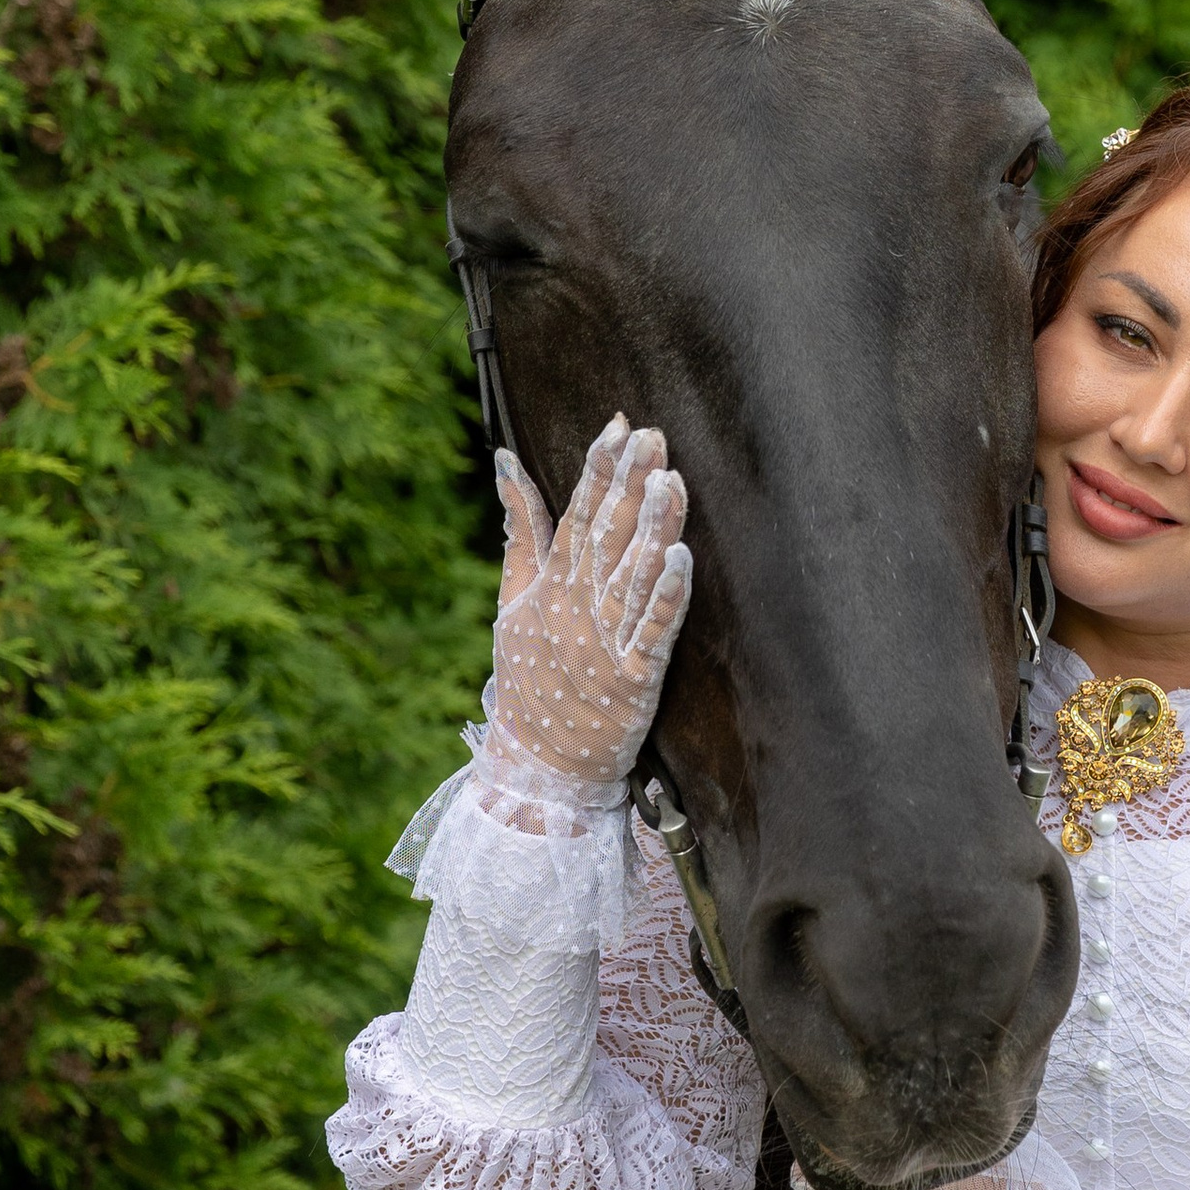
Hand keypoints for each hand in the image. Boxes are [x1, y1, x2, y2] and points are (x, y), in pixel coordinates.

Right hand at [484, 415, 691, 792]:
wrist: (535, 763)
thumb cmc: (530, 678)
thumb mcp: (512, 601)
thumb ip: (521, 532)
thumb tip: (508, 463)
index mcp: (551, 586)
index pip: (576, 515)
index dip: (598, 470)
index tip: (618, 426)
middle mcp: (577, 608)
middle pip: (606, 537)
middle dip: (629, 485)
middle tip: (653, 437)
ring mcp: (605, 643)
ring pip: (632, 576)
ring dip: (651, 528)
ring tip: (671, 482)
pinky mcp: (633, 679)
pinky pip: (653, 631)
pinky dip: (667, 595)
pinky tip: (681, 557)